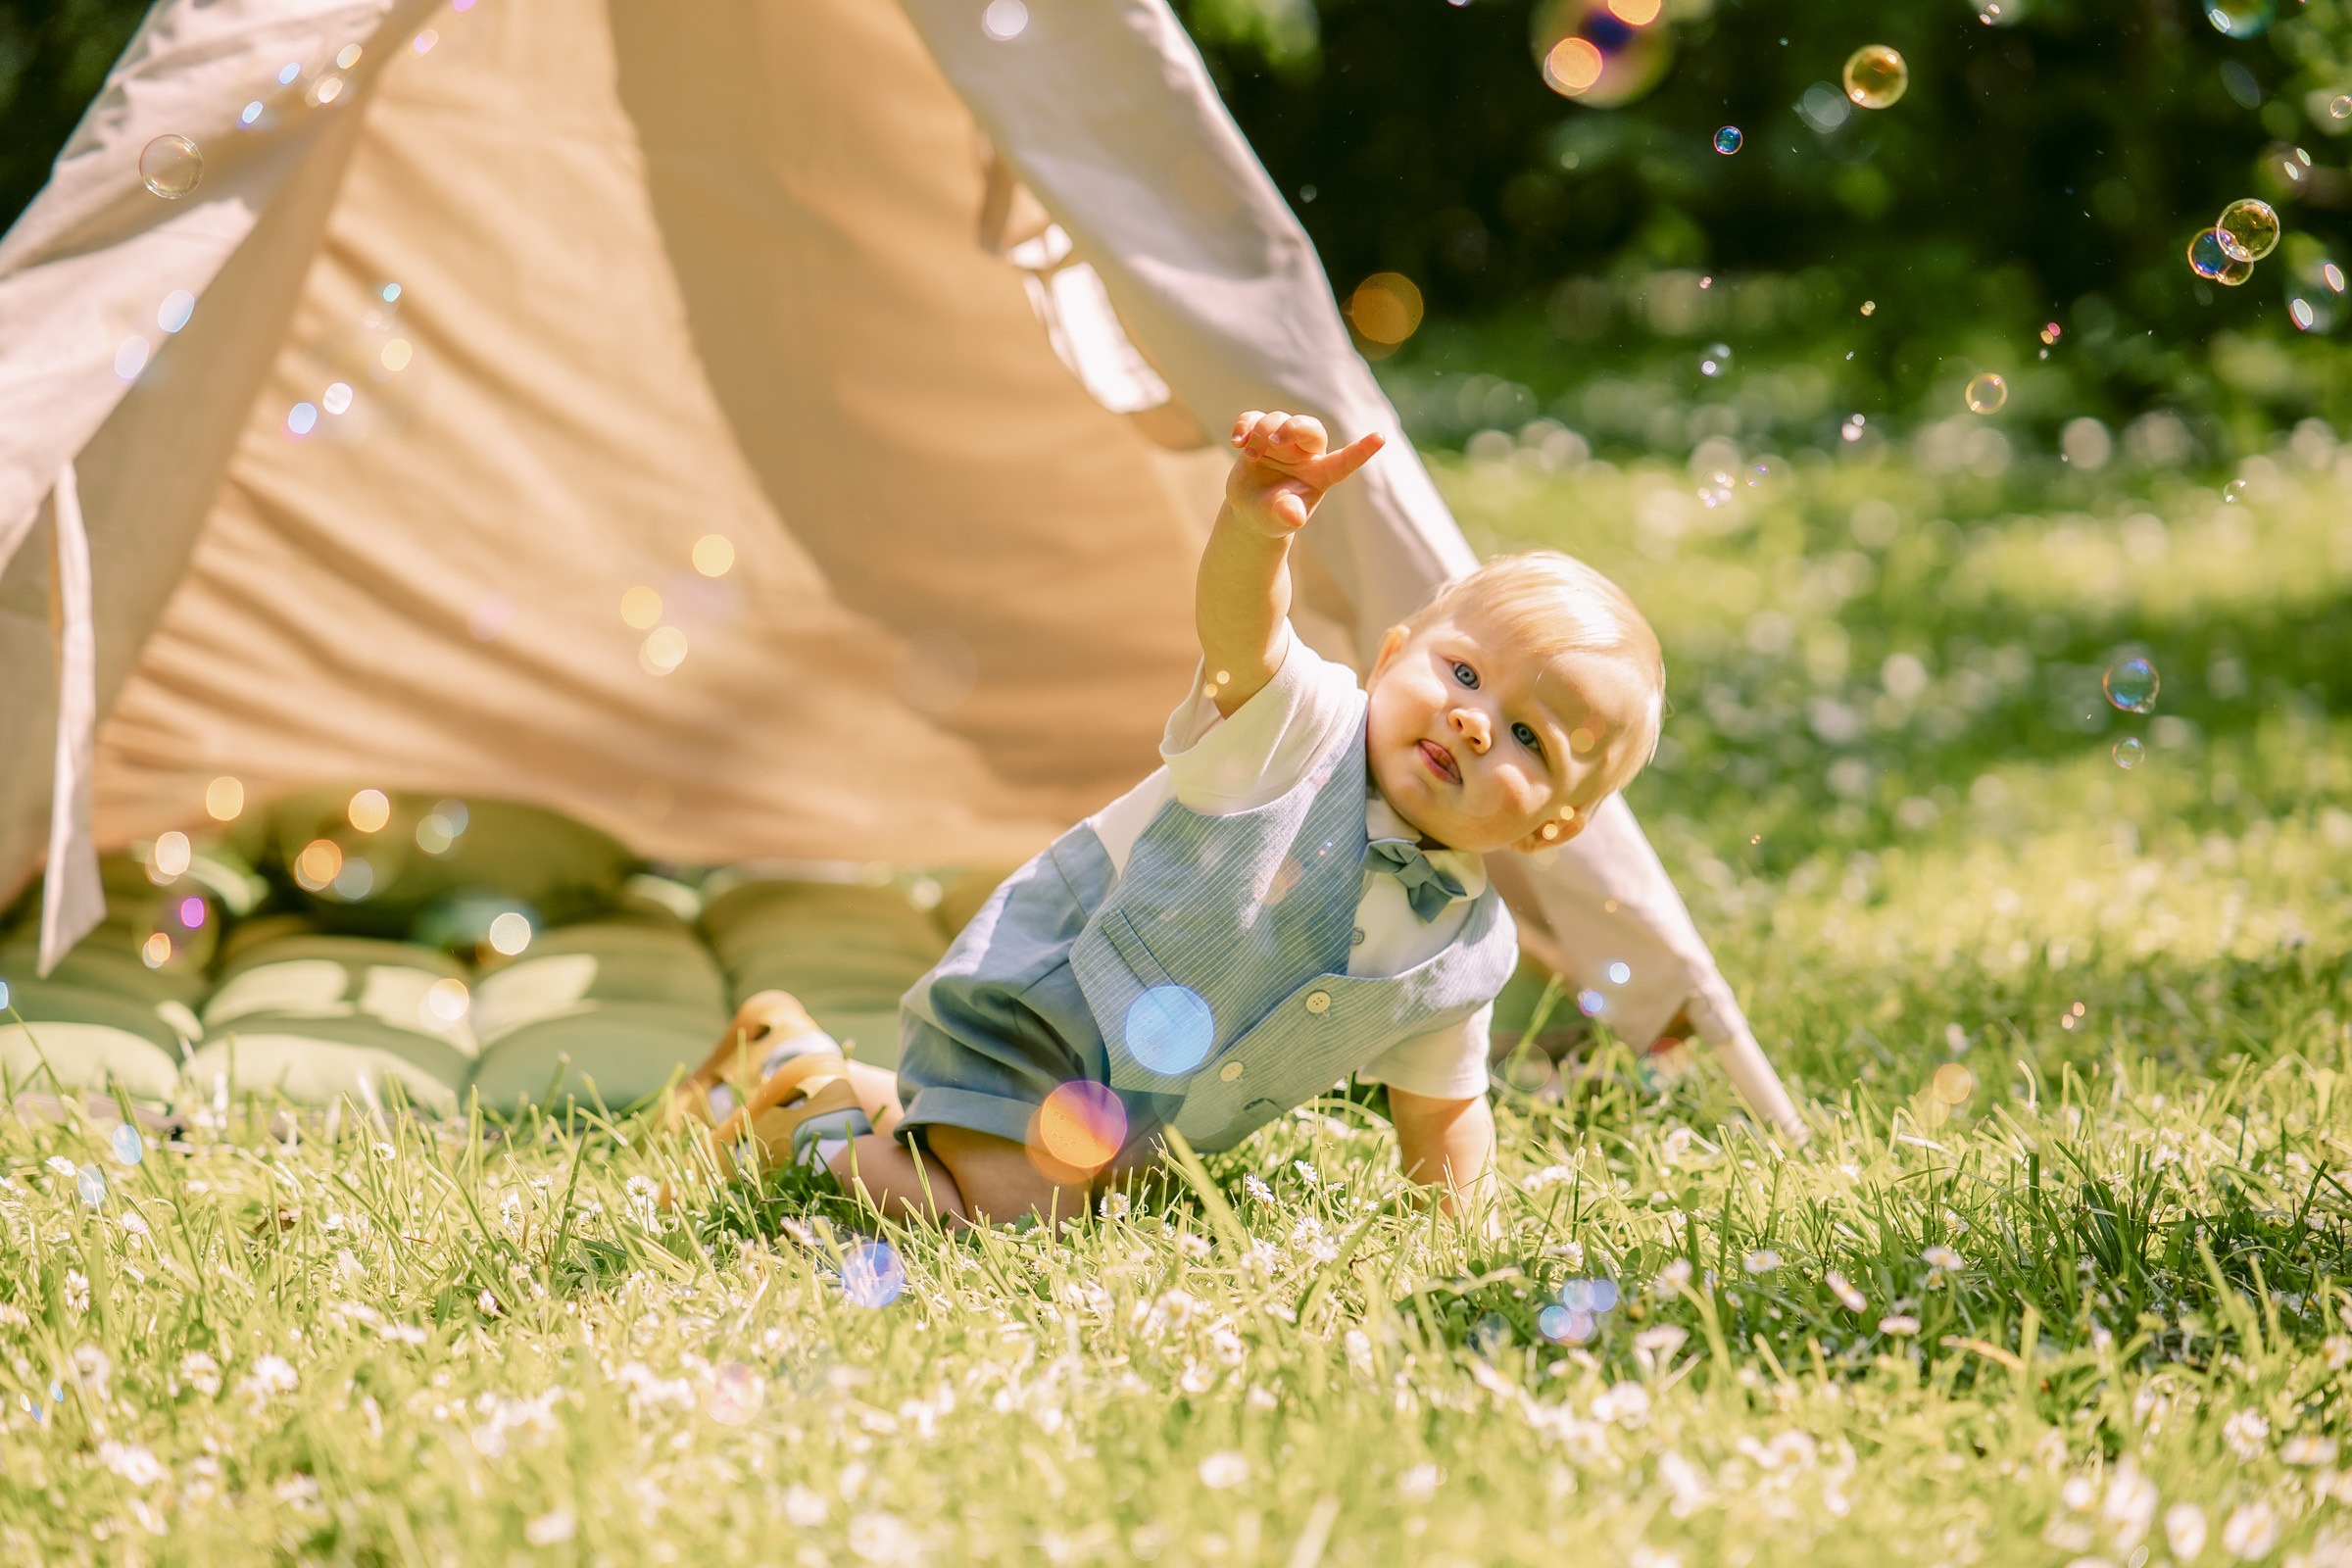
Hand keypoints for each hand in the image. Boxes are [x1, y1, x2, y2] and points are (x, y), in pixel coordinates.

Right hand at [1222, 410, 1384, 537]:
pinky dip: (1245, 424)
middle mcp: (1305, 453)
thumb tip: (1295, 516)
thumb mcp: (1280, 520)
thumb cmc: (1273, 516)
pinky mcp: (1259, 435)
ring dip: (1261, 433)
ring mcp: (1282, 442)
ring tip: (1249, 456)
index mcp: (1321, 474)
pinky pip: (1254, 417)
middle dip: (1293, 427)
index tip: (1380, 438)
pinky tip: (1237, 441)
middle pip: (1310, 428)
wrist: (1251, 510)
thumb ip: (1288, 515)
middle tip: (1275, 439)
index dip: (1362, 451)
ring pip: (1277, 419)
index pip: (1345, 461)